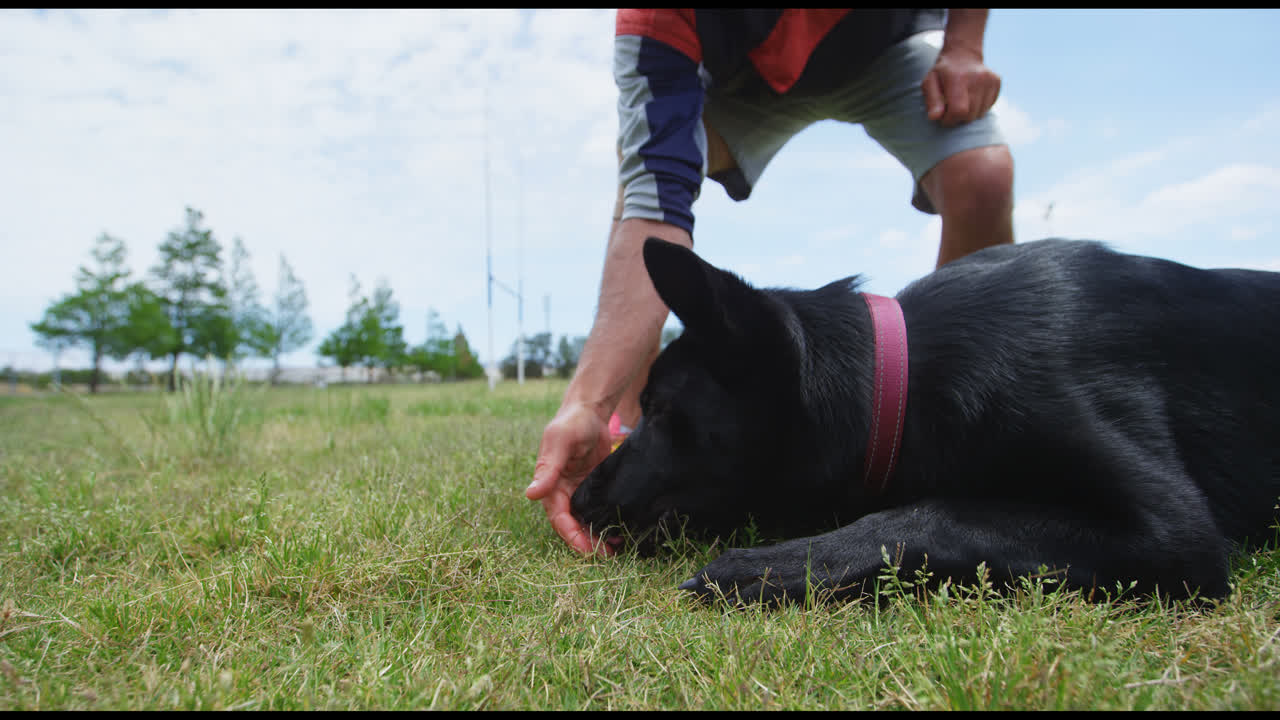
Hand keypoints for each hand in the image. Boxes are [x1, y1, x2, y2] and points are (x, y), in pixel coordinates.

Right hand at [526, 401, 615, 555]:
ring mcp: (579, 492)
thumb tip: (530, 493)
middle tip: (605, 556)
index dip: (571, 535)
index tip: (586, 550)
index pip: (558, 518)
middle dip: (586, 542)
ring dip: (597, 536)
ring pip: (585, 521)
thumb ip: (548, 468)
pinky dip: (606, 521)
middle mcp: (563, 493)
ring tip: (614, 549)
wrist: (591, 411)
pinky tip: (620, 531)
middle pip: (572, 525)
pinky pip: (598, 510)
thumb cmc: (571, 423)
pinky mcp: (594, 488)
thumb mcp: (559, 442)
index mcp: (550, 486)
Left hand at [921, 45, 1000, 126]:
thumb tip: (935, 117)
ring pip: (979, 114)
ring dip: (968, 113)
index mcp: (958, 78)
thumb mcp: (929, 83)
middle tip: (950, 107)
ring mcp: (990, 80)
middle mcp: (978, 78)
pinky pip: (988, 107)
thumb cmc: (942, 72)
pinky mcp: (997, 83)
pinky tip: (971, 96)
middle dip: (958, 118)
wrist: (962, 54)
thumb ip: (932, 100)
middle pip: (969, 115)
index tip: (944, 116)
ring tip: (961, 100)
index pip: (959, 111)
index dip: (950, 120)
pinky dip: (978, 107)